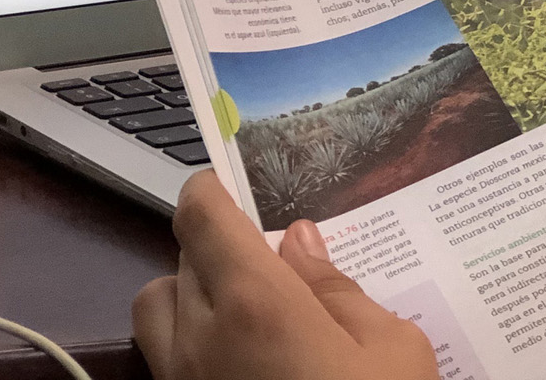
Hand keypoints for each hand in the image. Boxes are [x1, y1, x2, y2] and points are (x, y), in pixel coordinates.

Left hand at [133, 170, 437, 379]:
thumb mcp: (391, 347)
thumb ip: (337, 288)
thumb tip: (301, 241)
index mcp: (256, 299)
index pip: (201, 216)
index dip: (208, 190)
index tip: (227, 185)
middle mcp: (200, 337)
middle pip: (177, 261)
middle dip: (215, 250)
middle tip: (268, 264)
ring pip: (154, 313)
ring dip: (186, 296)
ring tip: (243, 312)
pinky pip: (164, 362)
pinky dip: (188, 345)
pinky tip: (242, 360)